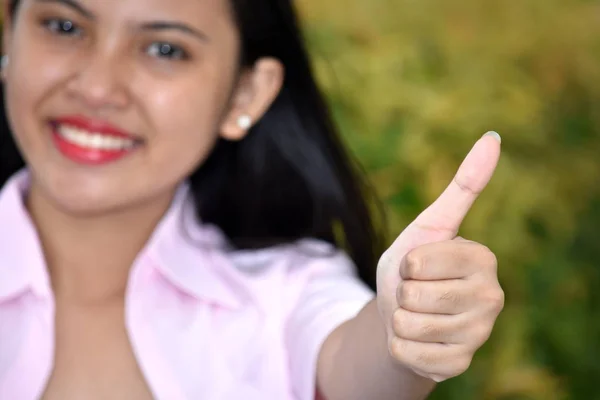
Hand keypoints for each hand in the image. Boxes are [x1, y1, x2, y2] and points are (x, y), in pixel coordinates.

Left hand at [376, 132, 503, 382]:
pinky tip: (418, 339)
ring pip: (408, 325)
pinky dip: (401, 345)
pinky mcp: (459, 364)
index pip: (418, 262)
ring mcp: (478, 335)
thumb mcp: (430, 225)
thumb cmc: (414, 266)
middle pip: (413, 295)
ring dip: (400, 319)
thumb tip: (494, 137)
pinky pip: (408, 353)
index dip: (405, 264)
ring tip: (416, 314)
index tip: (418, 265)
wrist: (404, 313)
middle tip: (415, 292)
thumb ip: (464, 186)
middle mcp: (491, 299)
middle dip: (401, 293)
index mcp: (483, 259)